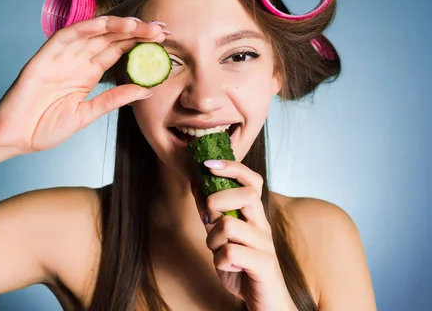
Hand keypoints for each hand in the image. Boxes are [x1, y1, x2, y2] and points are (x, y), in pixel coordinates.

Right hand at [0, 16, 165, 153]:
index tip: (163, 40)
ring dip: (115, 26)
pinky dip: (84, 28)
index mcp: (88, 73)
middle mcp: (77, 60)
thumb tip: (146, 89)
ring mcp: (61, 57)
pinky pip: (66, 36)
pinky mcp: (44, 57)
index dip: (139, 43)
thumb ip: (113, 100)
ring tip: (139, 25)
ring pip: (92, 33)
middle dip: (135, 32)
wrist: (14, 137)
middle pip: (110, 39)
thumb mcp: (86, 115)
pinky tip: (104, 23)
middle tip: (160, 29)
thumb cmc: (45, 127)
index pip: (118, 51)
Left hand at [195, 160, 296, 310]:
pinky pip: (230, 253)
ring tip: (217, 250)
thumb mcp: (220, 237)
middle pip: (245, 195)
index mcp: (254, 215)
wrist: (264, 303)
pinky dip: (220, 261)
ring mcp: (265, 244)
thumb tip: (196, 181)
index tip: (208, 164)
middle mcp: (262, 225)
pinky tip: (226, 266)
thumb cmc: (242, 268)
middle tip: (209, 220)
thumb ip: (210, 212)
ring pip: (229, 225)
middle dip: (216, 202)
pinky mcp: (264, 265)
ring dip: (212, 239)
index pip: (252, 180)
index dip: (232, 167)